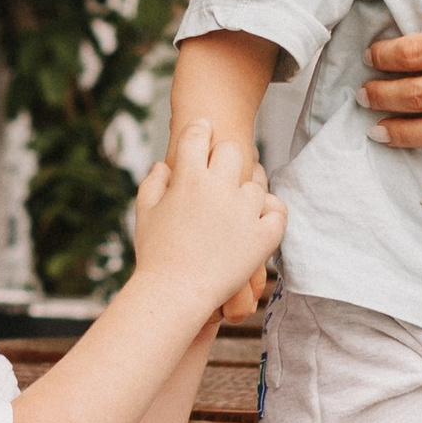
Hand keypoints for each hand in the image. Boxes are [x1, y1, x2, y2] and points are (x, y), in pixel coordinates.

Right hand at [133, 119, 286, 312]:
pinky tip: (258, 217)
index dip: (199, 128)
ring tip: (237, 199)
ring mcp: (245, 212)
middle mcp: (219, 188)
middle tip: (221, 166)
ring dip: (247, 187)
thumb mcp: (144, 212)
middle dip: (225, 154)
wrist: (174, 294)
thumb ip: (154, 182)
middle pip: (232, 150)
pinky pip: (277, 211)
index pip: (197, 134)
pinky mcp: (263, 236)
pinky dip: (270, 212)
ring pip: (256, 183)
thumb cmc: (154, 254)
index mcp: (188, 178)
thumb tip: (166, 164)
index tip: (202, 129)